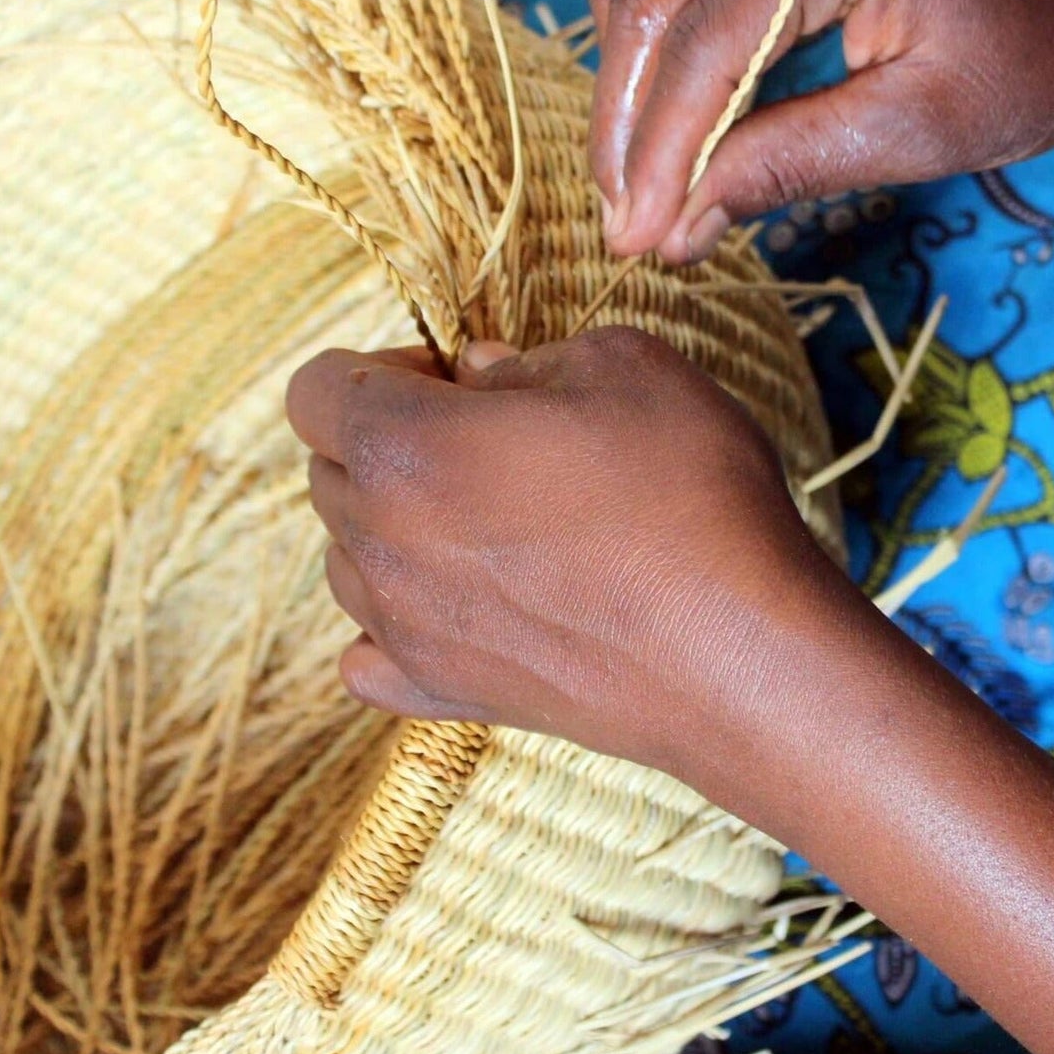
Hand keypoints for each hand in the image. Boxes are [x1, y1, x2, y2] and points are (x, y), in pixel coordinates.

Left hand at [286, 327, 868, 825]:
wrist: (739, 651)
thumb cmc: (685, 493)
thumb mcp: (623, 366)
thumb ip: (524, 359)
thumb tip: (477, 372)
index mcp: (404, 445)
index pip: (313, 389)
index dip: (373, 368)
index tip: (442, 379)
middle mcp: (380, 539)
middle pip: (329, 471)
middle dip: (385, 441)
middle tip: (478, 442)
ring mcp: (403, 627)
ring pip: (346, 557)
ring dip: (389, 526)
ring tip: (480, 521)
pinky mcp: (438, 693)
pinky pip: (367, 655)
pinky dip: (392, 624)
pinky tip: (452, 605)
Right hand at [588, 0, 1053, 261]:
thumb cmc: (1030, 59)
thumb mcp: (921, 130)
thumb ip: (791, 164)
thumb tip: (677, 227)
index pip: (707, 44)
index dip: (660, 154)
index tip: (636, 242)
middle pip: (651, 8)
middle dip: (627, 133)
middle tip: (627, 230)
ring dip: (629, 100)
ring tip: (639, 193)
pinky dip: (654, 65)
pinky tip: (665, 136)